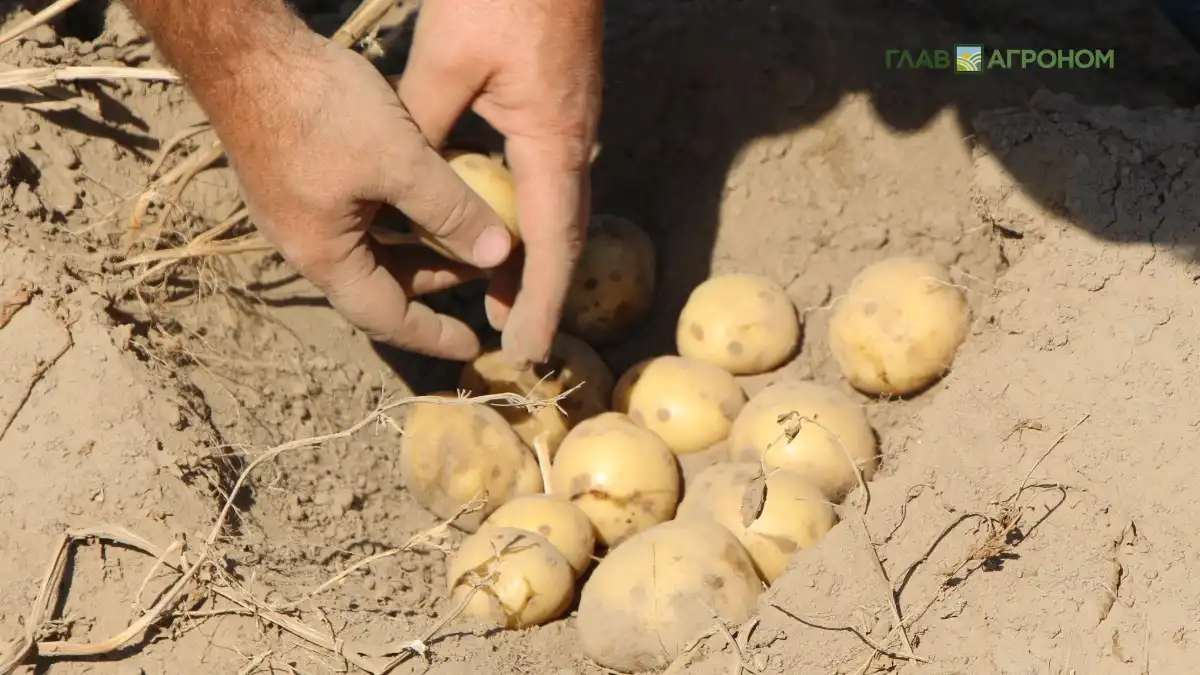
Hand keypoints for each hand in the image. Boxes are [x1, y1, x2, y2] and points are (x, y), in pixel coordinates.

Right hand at [203, 36, 515, 360]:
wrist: (245, 53)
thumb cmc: (320, 109)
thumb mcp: (401, 163)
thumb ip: (452, 212)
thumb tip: (499, 254)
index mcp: (325, 257)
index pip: (388, 319)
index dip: (434, 336)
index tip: (473, 349)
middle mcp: (306, 245)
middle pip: (380, 284)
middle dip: (434, 282)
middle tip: (483, 270)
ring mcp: (298, 211)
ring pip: (371, 246)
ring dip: (419, 245)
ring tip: (467, 232)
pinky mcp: (299, 178)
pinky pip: (357, 216)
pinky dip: (398, 214)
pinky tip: (428, 189)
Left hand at [399, 0, 603, 364]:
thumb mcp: (447, 61)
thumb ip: (429, 130)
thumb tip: (411, 187)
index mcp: (552, 140)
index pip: (551, 242)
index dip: (541, 300)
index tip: (528, 348)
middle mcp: (573, 141)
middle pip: (561, 234)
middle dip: (539, 289)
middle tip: (515, 337)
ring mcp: (572, 122)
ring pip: (554, 207)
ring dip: (531, 256)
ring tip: (503, 296)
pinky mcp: (559, 105)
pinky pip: (546, 177)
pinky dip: (525, 215)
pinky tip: (496, 222)